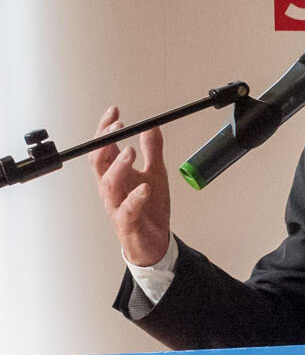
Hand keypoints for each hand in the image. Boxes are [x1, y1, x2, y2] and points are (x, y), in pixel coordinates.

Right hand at [89, 106, 171, 266]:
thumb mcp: (156, 173)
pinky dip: (136, 197)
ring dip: (118, 165)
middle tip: (117, 126)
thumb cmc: (150, 209)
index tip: (114, 112)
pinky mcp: (128, 222)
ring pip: (109, 183)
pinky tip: (145, 187)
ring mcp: (117, 205)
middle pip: (99, 161)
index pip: (103, 147)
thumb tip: (151, 127)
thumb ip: (153, 150)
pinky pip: (128, 209)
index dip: (105, 129)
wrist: (155, 242)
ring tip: (131, 151)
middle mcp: (111, 188)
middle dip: (105, 142)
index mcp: (115, 175)